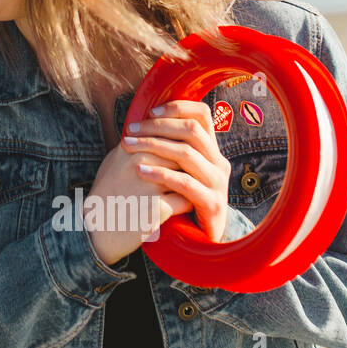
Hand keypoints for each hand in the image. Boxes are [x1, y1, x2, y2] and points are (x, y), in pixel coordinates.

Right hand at [85, 136, 193, 265]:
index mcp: (130, 148)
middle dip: (191, 165)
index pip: (169, 138)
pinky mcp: (157, 206)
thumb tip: (158, 133)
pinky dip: (188, 205)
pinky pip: (186, 200)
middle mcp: (139, 161)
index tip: (184, 158)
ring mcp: (149, 183)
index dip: (181, 148)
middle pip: (182, 154)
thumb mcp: (113, 162)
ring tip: (193, 191)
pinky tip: (185, 208)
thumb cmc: (106, 195)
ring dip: (194, 183)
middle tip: (195, 175)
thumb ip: (135, 146)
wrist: (95, 229)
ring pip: (188, 175)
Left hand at [123, 99, 231, 244]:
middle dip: (157, 126)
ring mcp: (218, 183)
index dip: (177, 108)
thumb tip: (141, 122)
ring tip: (128, 146)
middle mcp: (218, 162)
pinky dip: (160, 174)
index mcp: (210, 150)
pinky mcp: (212, 203)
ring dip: (153, 145)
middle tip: (130, 130)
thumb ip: (166, 148)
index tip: (149, 112)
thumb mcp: (174, 169)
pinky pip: (185, 183)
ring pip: (187, 153)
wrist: (196, 240)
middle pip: (191, 130)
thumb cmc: (177, 200)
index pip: (202, 114)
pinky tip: (140, 171)